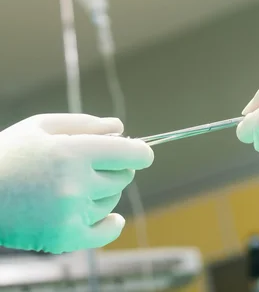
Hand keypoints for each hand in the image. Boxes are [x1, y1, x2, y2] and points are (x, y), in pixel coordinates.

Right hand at [0, 114, 152, 252]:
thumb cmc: (10, 152)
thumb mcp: (43, 125)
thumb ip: (86, 124)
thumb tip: (120, 128)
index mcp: (72, 152)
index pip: (129, 154)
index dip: (141, 152)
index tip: (143, 152)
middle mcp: (75, 184)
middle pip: (122, 176)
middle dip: (118, 166)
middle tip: (100, 162)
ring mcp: (69, 214)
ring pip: (111, 200)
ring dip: (105, 190)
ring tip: (80, 182)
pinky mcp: (62, 238)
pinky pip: (101, 233)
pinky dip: (111, 225)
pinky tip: (114, 218)